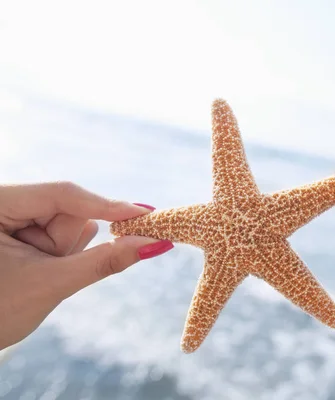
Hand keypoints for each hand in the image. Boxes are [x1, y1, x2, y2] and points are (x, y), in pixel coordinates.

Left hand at [0, 182, 173, 349]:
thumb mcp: (52, 284)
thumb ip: (105, 261)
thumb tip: (154, 244)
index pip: (62, 194)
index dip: (105, 206)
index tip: (144, 214)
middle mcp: (5, 202)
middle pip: (66, 210)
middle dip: (66, 244)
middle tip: (46, 271)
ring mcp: (12, 215)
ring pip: (66, 222)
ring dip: (63, 251)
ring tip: (32, 274)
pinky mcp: (20, 227)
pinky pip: (59, 230)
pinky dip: (59, 252)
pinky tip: (36, 269)